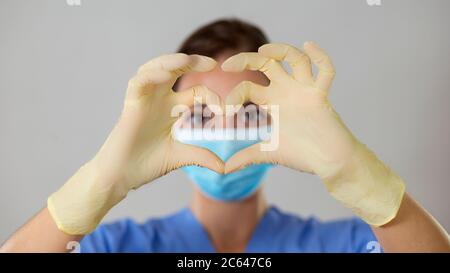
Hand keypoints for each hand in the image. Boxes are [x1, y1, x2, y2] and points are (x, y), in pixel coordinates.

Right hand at [47, 54, 223, 234]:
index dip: (212, 97)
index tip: (226, 110)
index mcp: (173, 109)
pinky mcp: (131, 104)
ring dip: (171, 62)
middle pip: (176, 70)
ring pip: (156, 69)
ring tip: (187, 60)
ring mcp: (145, 100)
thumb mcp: (182, 156)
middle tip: (212, 63)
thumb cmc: (148, 164)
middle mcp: (160, 100)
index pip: (197, 92)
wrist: (123, 176)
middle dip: (193, 63)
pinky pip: (139, 82)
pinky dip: (151, 76)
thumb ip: (203, 157)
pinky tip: (166, 76)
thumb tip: (226, 168)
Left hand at [222, 42, 404, 225]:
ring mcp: (305, 91)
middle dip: (247, 59)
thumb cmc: (301, 153)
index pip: (248, 88)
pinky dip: (320, 56)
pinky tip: (309, 45)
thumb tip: (223, 170)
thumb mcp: (267, 152)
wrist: (328, 161)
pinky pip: (325, 71)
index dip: (234, 95)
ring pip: (295, 60)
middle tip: (228, 65)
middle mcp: (287, 91)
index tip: (225, 111)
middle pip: (267, 64)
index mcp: (272, 102)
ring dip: (281, 50)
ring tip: (263, 50)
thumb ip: (245, 157)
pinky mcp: (321, 96)